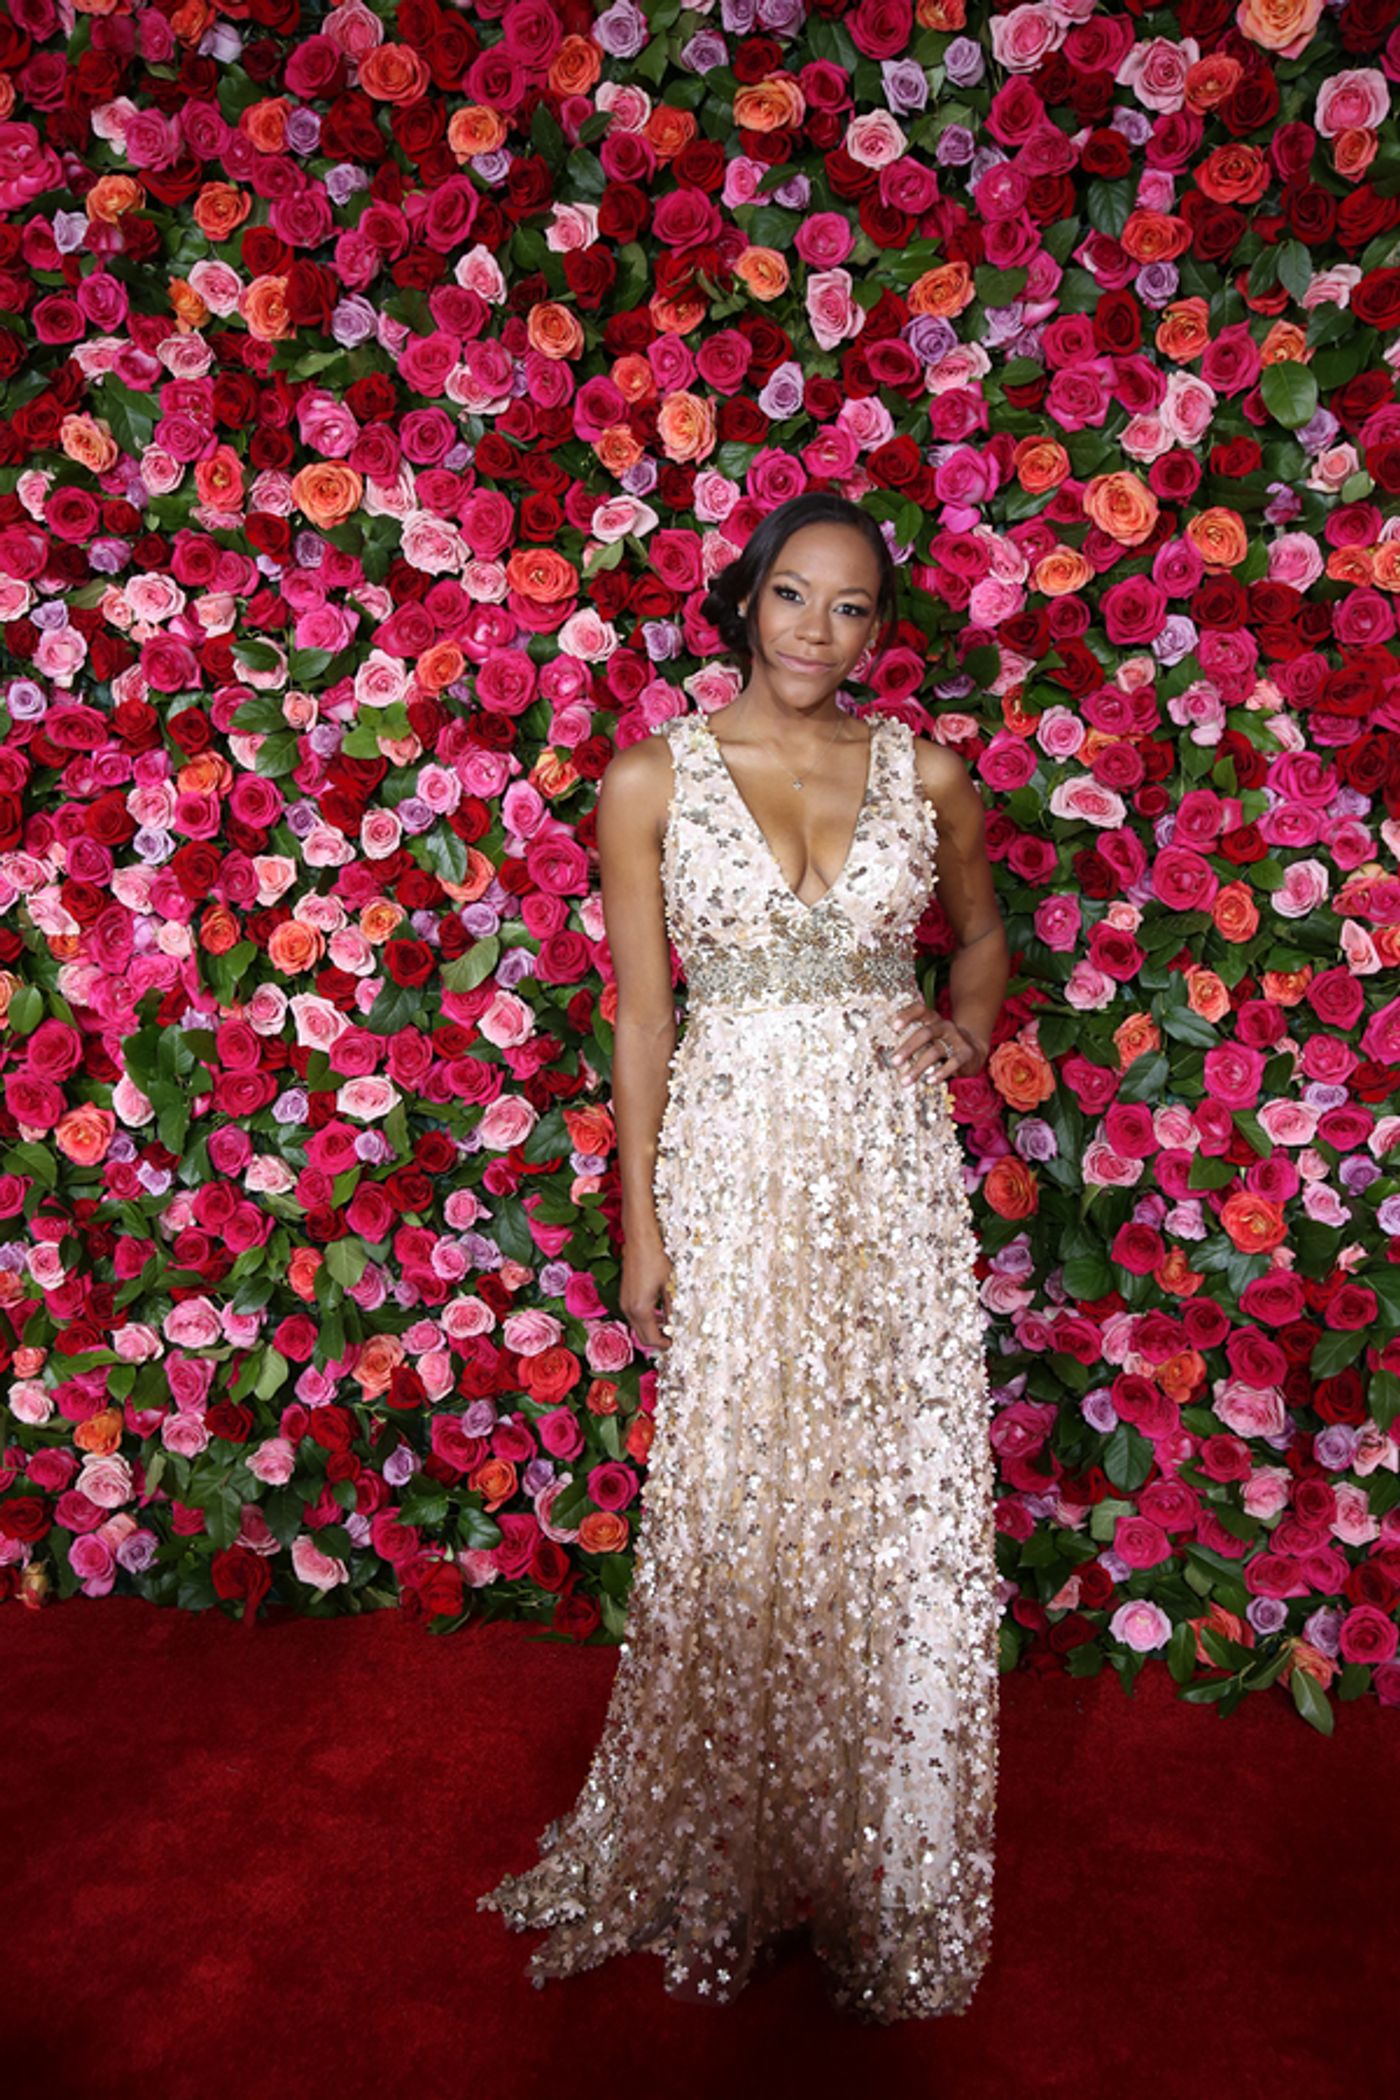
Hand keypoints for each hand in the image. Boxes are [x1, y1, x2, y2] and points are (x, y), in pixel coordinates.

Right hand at [621, 1237, 675, 1351]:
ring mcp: (624, 1302)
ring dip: (651, 1330)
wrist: (640, 1242)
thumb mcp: (669, 1287)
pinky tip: (658, 1314)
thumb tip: (677, 1324)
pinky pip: (634, 1316)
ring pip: (637, 1327)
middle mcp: (629, 1309)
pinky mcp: (624, 1296)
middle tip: (672, 1339)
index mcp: (640, 1309)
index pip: (651, 1338)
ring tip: (667, 1327)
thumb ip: (672, 1309)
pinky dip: (646, 1320)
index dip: (664, 1344)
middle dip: (657, 1340)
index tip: (674, 1343)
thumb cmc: (656, 1261)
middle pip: (642, 1336)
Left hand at [886, 1002, 987, 1085]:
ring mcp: (957, 1038)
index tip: (893, 1027)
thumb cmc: (942, 1044)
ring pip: (935, 1051)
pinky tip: (929, 1081)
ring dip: (919, 1067)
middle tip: (894, 1062)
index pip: (920, 1010)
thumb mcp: (929, 1038)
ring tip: (905, 1081)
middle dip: (908, 1047)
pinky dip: (940, 1073)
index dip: (907, 1015)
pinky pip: (953, 1062)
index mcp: (932, 1019)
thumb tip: (886, 1056)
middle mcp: (944, 1026)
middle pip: (925, 1033)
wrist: (973, 1049)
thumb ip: (913, 1040)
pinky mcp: (966, 1053)